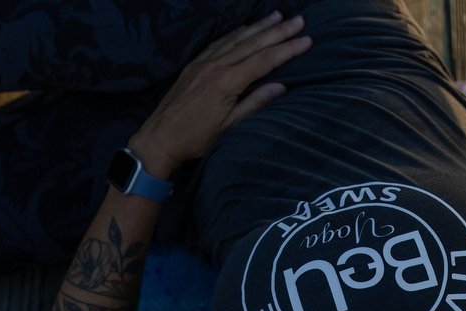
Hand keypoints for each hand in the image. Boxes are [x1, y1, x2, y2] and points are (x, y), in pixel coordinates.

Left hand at [128, 11, 310, 176]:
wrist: (160, 138)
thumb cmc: (196, 138)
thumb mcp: (229, 126)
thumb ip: (254, 103)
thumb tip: (280, 86)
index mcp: (227, 82)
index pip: (264, 61)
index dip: (287, 49)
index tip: (306, 40)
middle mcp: (216, 66)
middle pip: (253, 43)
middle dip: (278, 31)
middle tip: (298, 20)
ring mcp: (203, 63)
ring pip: (236, 38)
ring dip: (258, 26)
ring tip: (277, 16)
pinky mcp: (193, 65)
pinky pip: (218, 42)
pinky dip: (235, 33)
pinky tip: (245, 28)